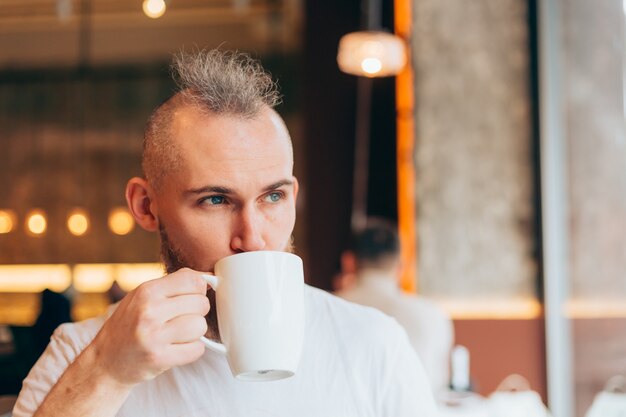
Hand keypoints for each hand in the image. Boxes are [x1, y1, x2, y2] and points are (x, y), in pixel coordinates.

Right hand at [91, 268, 209, 385]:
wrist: (105, 362)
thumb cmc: (129, 325)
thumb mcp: (142, 296)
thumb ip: (172, 284)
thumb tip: (207, 278)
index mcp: (147, 291)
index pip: (192, 280)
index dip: (199, 289)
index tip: (193, 297)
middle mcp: (149, 311)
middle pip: (201, 303)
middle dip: (198, 312)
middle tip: (182, 318)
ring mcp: (154, 336)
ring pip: (200, 326)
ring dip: (196, 332)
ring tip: (179, 334)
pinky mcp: (159, 358)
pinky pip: (196, 349)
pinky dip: (193, 349)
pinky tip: (178, 347)